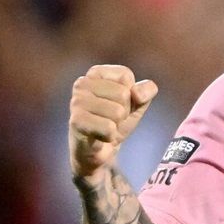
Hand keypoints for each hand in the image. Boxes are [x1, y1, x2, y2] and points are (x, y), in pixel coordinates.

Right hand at [70, 65, 158, 182]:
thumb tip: (137, 93)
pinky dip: (110, 136)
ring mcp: (76, 102)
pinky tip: (99, 136)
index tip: (119, 103)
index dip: (130, 94)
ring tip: (105, 126)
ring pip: (117, 112)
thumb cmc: (116, 121)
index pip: (126, 76)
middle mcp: (82, 83)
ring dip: (116, 125)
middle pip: (123, 94)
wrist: (100, 150)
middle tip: (111, 119)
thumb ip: (147, 90)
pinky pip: (109, 128)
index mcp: (96, 73)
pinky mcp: (76, 121)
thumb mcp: (138, 103)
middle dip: (123, 111)